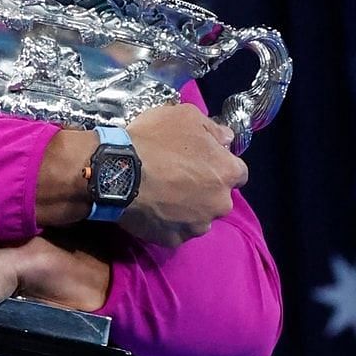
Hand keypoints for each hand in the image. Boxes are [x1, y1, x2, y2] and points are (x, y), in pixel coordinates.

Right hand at [116, 103, 247, 247]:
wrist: (118, 172)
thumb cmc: (155, 140)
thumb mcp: (186, 116)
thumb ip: (213, 128)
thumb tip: (226, 139)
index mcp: (227, 172)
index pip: (238, 171)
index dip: (219, 164)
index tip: (201, 160)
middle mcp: (220, 203)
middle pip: (218, 197)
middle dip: (205, 189)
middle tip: (178, 177)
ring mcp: (197, 225)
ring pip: (198, 216)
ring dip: (187, 207)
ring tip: (163, 195)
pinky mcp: (174, 240)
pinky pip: (175, 231)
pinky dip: (167, 222)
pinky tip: (152, 209)